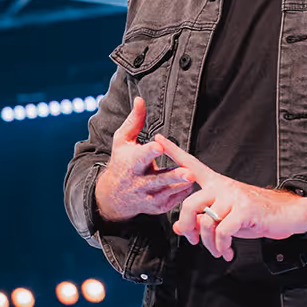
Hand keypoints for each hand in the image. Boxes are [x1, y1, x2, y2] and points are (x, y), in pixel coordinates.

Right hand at [94, 98, 195, 221]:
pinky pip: (173, 201)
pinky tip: (191, 185)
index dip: (149, 152)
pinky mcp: (157, 207)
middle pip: (157, 180)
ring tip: (193, 178)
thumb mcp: (122, 140)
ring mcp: (148, 197)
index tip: (159, 146)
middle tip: (188, 172)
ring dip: (180, 186)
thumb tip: (140, 99)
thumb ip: (134, 121)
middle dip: (172, 176)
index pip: (140, 157)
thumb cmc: (122, 162)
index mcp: (130, 164)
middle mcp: (139, 183)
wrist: (113, 196)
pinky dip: (183, 194)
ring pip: (167, 193)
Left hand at [155, 135, 306, 261]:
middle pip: (190, 204)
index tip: (158, 140)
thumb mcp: (223, 216)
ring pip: (206, 222)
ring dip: (208, 244)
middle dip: (187, 228)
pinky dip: (221, 246)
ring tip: (216, 250)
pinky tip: (226, 251)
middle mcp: (222, 186)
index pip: (191, 165)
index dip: (173, 152)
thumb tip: (178, 228)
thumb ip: (200, 219)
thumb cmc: (252, 214)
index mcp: (216, 183)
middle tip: (192, 240)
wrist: (284, 214)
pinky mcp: (245, 210)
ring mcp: (234, 197)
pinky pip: (222, 231)